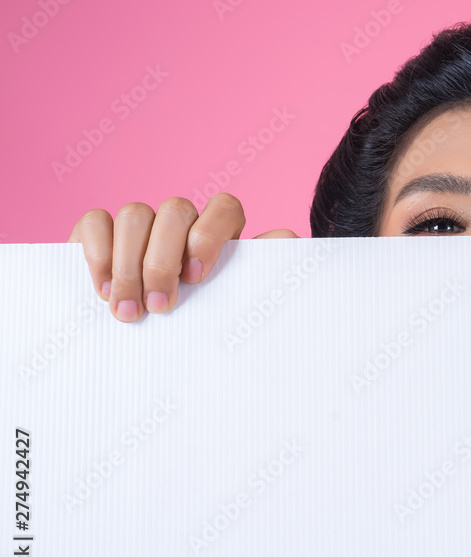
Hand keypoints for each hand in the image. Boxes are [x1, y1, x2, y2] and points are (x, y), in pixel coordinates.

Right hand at [68, 193, 298, 321]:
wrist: (162, 347)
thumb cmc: (208, 323)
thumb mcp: (237, 303)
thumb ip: (262, 275)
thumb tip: (287, 242)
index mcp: (220, 233)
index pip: (224, 207)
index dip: (209, 235)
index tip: (197, 278)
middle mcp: (181, 222)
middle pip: (174, 210)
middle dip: (163, 260)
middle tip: (159, 306)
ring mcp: (140, 224)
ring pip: (135, 214)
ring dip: (130, 266)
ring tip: (129, 313)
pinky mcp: (100, 233)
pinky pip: (95, 222)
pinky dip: (97, 255)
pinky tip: (104, 291)